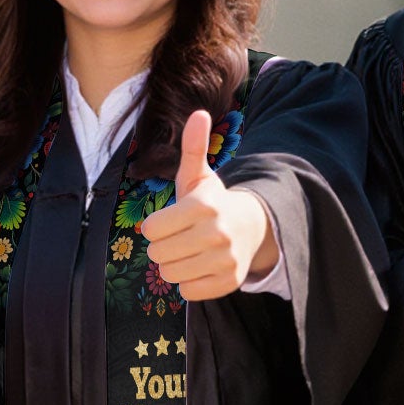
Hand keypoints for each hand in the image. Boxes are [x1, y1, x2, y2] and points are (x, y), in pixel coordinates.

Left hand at [138, 110, 274, 300]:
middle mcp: (217, 234)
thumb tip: (199, 112)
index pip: (152, 230)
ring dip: (173, 265)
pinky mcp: (229, 282)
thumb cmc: (212, 202)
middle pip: (158, 255)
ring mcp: (225, 260)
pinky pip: (188, 292)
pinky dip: (188, 282)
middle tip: (179, 238)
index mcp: (204, 207)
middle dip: (162, 247)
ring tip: (188, 252)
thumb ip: (193, 147)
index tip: (169, 222)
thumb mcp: (199, 176)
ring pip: (170, 275)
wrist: (251, 228)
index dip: (155, 227)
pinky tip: (199, 266)